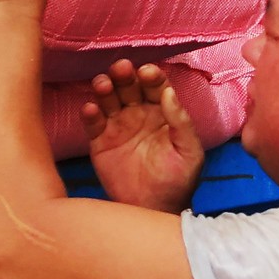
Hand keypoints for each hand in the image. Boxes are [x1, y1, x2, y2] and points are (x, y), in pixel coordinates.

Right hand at [84, 60, 205, 214]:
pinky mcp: (99, 140)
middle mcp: (138, 113)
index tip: (147, 71)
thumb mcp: (189, 152)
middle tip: (122, 69)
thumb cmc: (177, 180)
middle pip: (129, 86)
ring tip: (103, 84)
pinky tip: (91, 109)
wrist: (153, 210)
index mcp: (162, 112)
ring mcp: (117, 125)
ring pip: (108, 98)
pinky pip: (92, 122)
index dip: (151, 76)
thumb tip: (169, 92)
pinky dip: (90, 113)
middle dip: (125, 75)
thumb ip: (181, 122)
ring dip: (104, 87)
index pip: (156, 87)